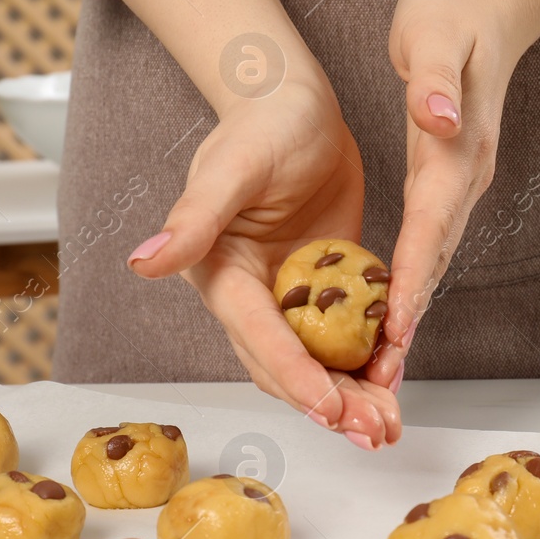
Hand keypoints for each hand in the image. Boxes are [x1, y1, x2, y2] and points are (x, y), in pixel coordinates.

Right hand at [129, 73, 401, 447]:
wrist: (296, 106)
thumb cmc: (259, 126)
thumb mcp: (230, 169)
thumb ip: (193, 218)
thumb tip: (142, 262)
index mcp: (223, 276)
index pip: (259, 336)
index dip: (294, 375)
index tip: (328, 406)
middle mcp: (254, 298)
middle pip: (289, 367)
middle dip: (329, 404)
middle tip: (371, 432)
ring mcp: (293, 298)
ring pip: (321, 363)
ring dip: (354, 398)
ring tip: (388, 426)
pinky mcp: (328, 288)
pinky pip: (349, 338)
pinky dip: (373, 364)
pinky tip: (397, 386)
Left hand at [364, 0, 526, 388]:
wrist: (487, 6)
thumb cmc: (451, 14)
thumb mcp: (435, 31)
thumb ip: (435, 79)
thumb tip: (439, 118)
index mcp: (457, 149)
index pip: (431, 223)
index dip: (414, 277)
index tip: (397, 329)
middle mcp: (464, 177)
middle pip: (436, 260)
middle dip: (411, 320)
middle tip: (384, 379)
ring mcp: (460, 185)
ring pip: (434, 261)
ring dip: (412, 316)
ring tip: (382, 373)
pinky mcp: (447, 184)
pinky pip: (428, 246)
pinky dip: (410, 287)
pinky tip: (388, 320)